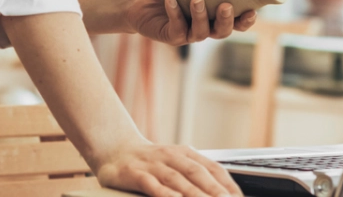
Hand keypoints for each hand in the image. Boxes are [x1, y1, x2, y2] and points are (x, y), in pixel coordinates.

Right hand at [94, 140, 242, 196]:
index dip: (228, 184)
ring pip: (177, 179)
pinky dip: (164, 193)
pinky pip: (151, 184)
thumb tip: (223, 192)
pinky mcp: (134, 174)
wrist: (114, 150)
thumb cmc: (150, 162)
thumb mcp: (175, 163)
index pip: (213, 168)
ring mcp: (152, 165)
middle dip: (215, 190)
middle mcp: (170, 156)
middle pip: (197, 173)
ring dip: (194, 194)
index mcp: (185, 153)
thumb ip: (195, 176)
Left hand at [123, 0, 256, 46]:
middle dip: (227, 20)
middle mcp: (205, 26)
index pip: (237, 22)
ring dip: (201, 16)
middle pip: (223, 31)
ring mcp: (189, 33)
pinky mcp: (171, 37)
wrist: (141, 1)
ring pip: (202, 32)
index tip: (253, 11)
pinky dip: (175, 13)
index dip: (247, 21)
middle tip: (226, 5)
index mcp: (215, 15)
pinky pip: (177, 28)